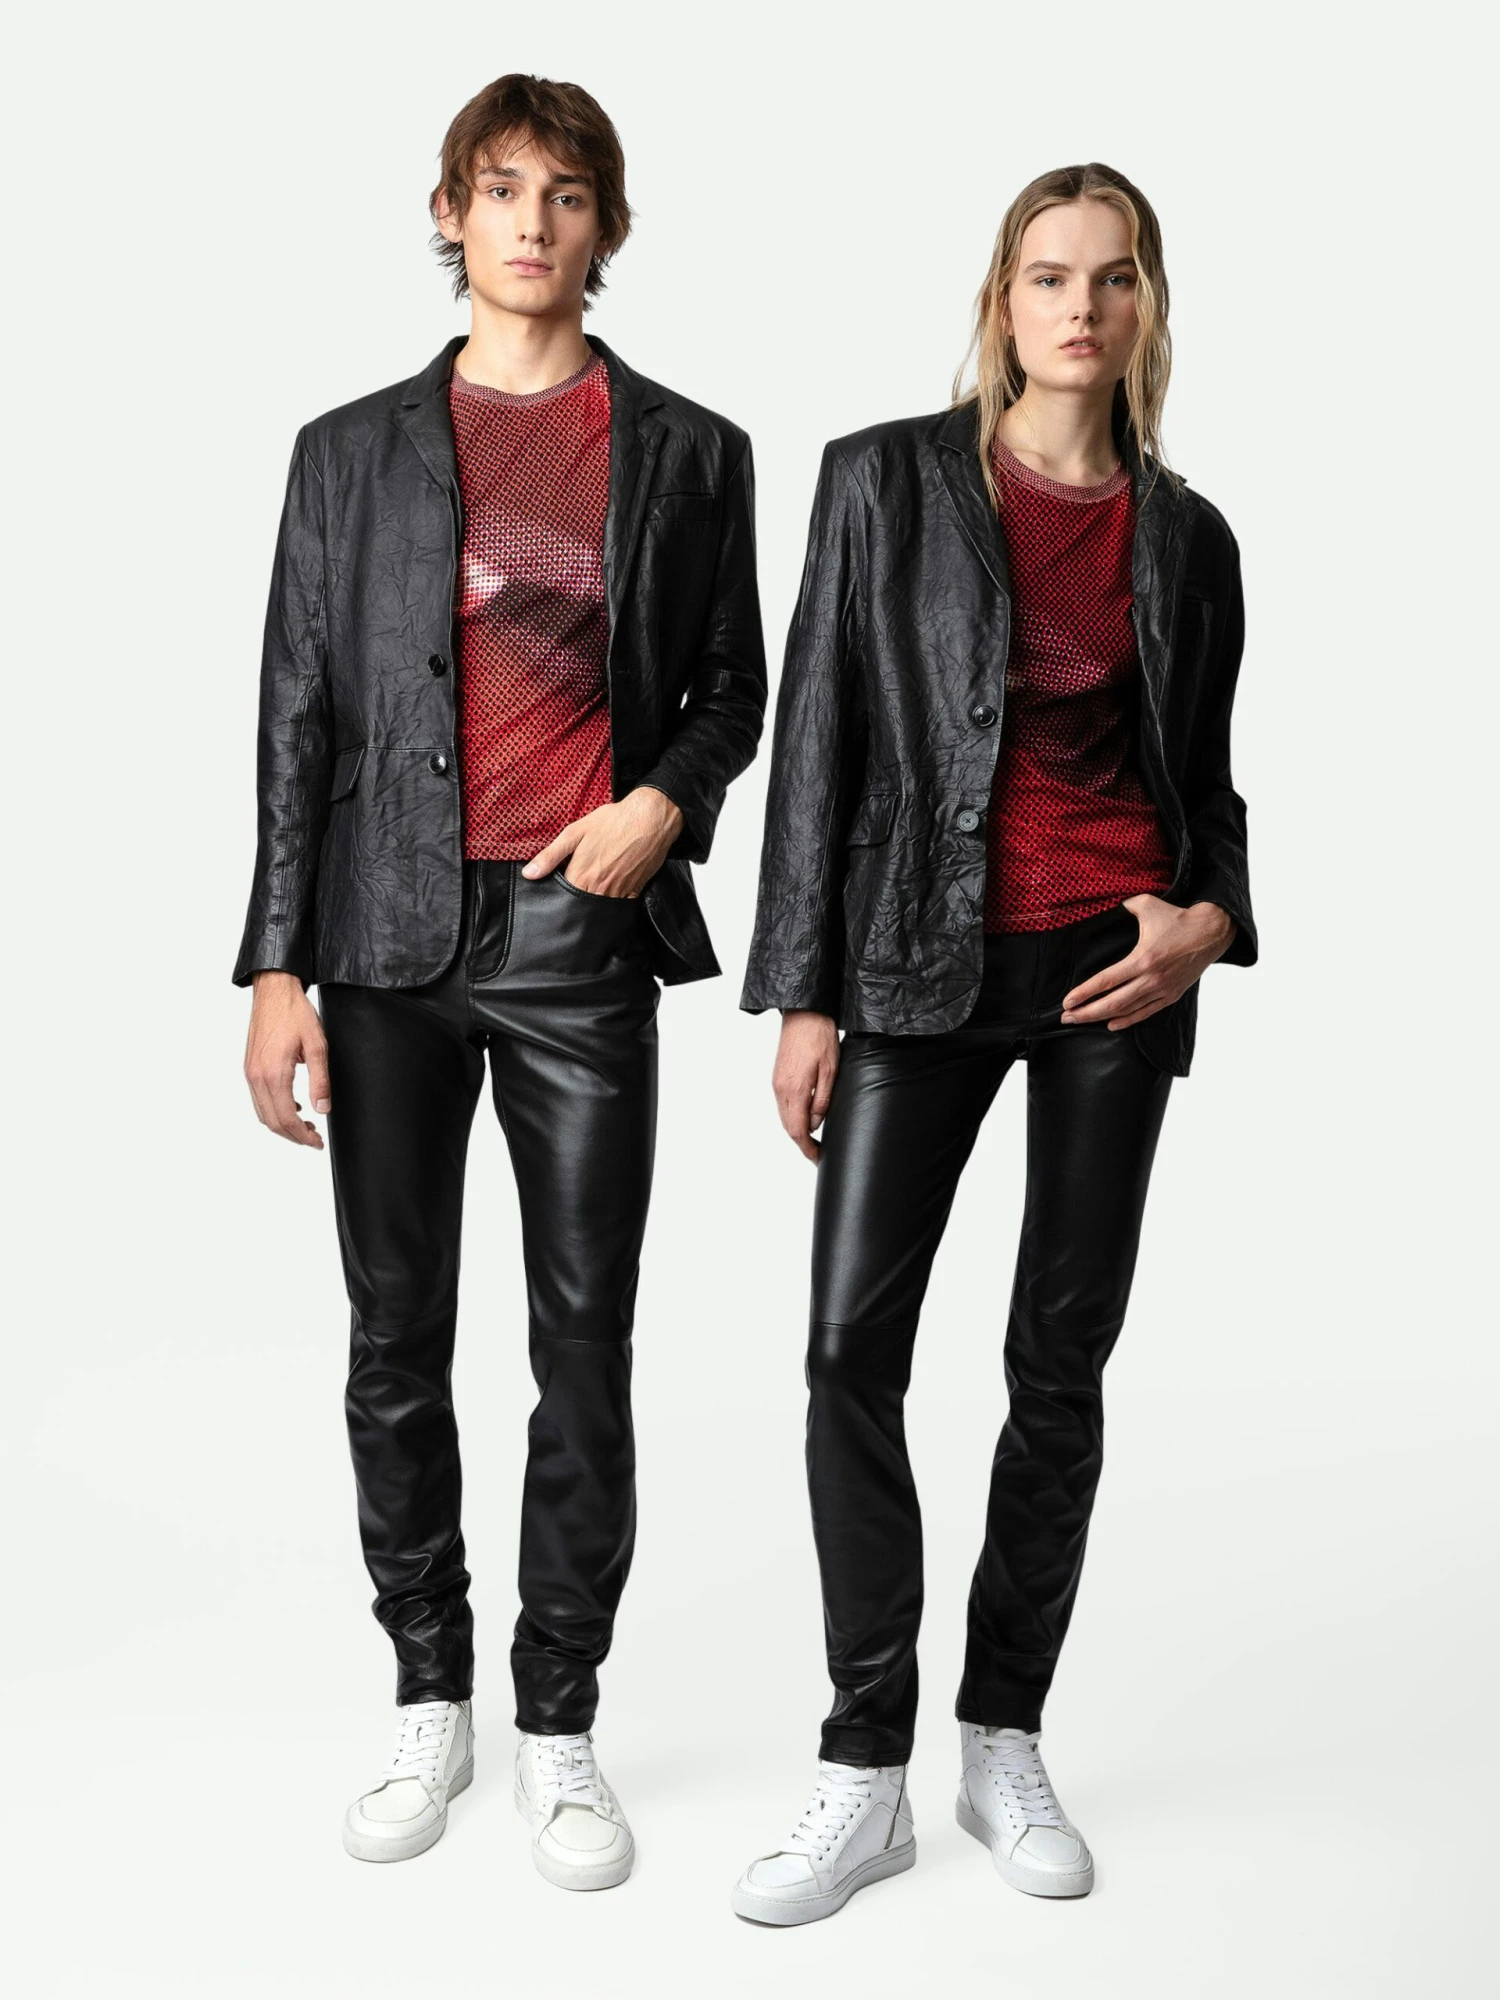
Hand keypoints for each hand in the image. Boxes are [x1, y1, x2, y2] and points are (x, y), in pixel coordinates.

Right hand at [245, 971, 329, 1147]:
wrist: (273, 990)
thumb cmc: (295, 1013)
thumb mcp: (317, 1046)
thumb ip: (320, 1080)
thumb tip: (323, 1109)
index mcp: (274, 1074)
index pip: (286, 1118)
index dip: (303, 1136)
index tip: (317, 1142)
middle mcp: (257, 1077)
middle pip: (272, 1122)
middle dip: (293, 1136)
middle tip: (314, 1140)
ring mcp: (250, 1073)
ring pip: (263, 1113)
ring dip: (283, 1125)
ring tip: (306, 1126)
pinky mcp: (249, 1067)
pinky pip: (258, 1099)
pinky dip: (273, 1110)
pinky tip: (293, 1106)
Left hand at [521, 787, 684, 897]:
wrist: (650, 819)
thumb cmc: (613, 822)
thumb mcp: (575, 832)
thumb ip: (551, 856)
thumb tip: (529, 874)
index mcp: (582, 876)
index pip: (562, 897)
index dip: (557, 895)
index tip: (556, 888)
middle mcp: (599, 889)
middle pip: (580, 906)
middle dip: (574, 900)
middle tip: (575, 887)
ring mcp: (619, 892)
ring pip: (599, 908)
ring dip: (593, 901)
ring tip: (593, 884)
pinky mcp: (635, 891)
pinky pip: (619, 905)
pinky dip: (612, 900)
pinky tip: (610, 887)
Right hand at [774, 1010, 840, 1161]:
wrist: (803, 1012)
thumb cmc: (819, 1037)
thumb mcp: (830, 1070)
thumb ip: (822, 1100)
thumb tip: (815, 1123)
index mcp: (794, 1090)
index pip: (798, 1130)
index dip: (807, 1148)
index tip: (817, 1158)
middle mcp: (781, 1089)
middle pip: (788, 1126)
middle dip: (802, 1143)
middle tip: (818, 1153)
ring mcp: (777, 1082)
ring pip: (784, 1116)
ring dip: (797, 1130)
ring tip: (814, 1139)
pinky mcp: (778, 1076)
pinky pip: (783, 1105)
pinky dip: (792, 1117)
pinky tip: (805, 1118)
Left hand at [1060, 896, 1236, 1030]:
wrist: (1211, 933)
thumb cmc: (1177, 918)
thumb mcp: (1146, 905)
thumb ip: (1122, 905)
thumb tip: (1103, 904)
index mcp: (1142, 959)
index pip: (1106, 981)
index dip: (1084, 993)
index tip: (1067, 1001)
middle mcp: (1151, 978)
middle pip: (1112, 1003)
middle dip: (1086, 1012)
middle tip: (1066, 1017)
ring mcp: (1162, 989)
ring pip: (1127, 1011)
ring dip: (1101, 1018)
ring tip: (1080, 1020)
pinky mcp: (1172, 995)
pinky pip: (1146, 1012)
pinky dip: (1127, 1020)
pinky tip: (1111, 1024)